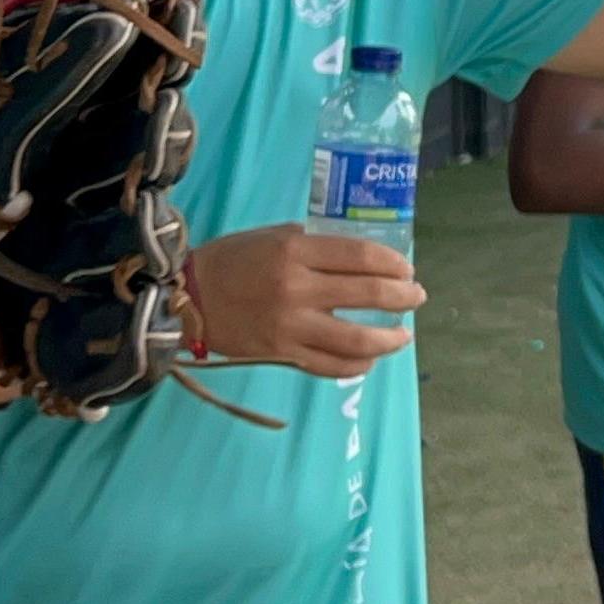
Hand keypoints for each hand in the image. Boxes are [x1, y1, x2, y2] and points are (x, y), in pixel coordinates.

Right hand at [189, 225, 428, 377]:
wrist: (188, 298)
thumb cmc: (232, 260)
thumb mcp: (272, 237)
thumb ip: (314, 245)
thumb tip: (357, 258)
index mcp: (296, 252)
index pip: (362, 256)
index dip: (394, 264)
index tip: (407, 270)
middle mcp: (298, 288)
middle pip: (369, 295)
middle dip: (403, 297)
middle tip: (416, 298)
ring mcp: (291, 326)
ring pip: (356, 340)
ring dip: (389, 339)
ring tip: (403, 335)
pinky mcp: (282, 354)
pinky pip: (330, 366)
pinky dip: (357, 365)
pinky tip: (370, 359)